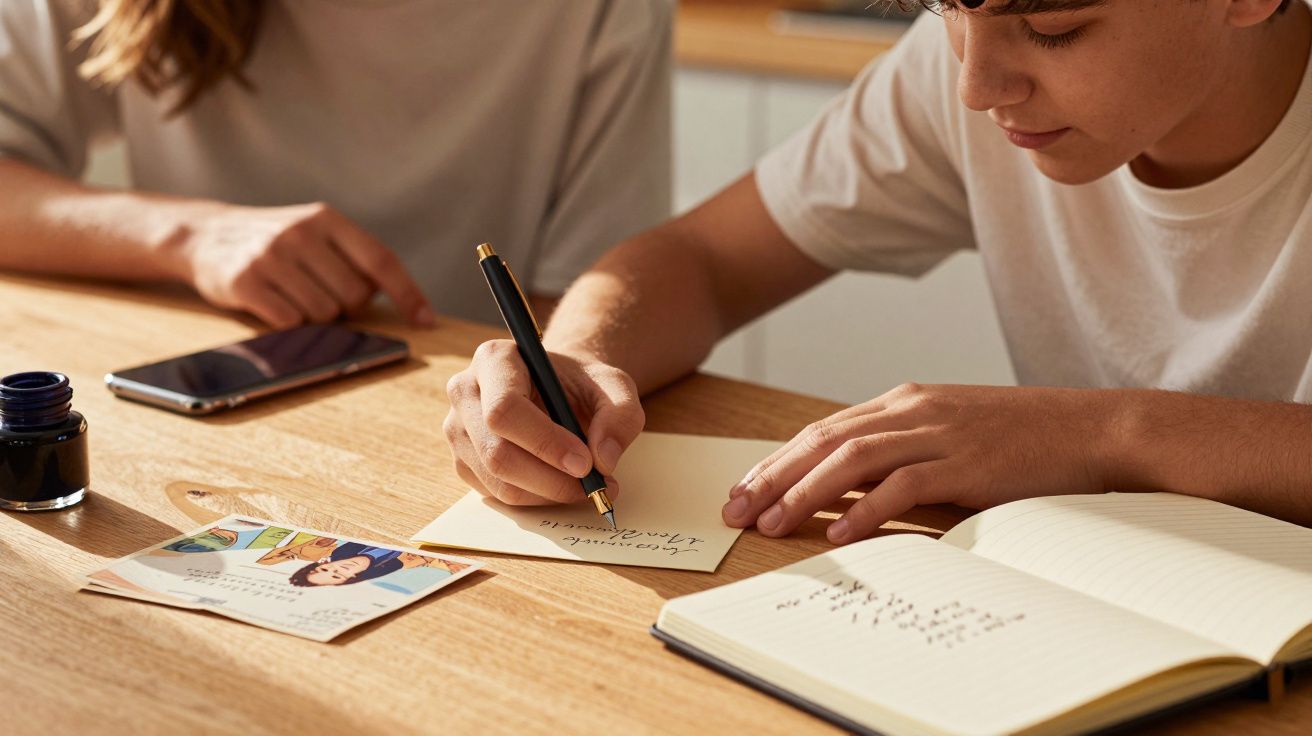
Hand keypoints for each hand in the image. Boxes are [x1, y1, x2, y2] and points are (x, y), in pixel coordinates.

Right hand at [176, 201, 433, 327]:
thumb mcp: (315, 232)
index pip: (381, 260)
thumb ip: (354, 257)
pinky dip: (288, 323)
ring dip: (315, 316)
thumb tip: (407, 304)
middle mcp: (301, 233)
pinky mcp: (246, 281)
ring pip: (324, 314)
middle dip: (345, 306)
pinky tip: (273, 303)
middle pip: (354, 296)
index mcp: (327, 218)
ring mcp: (271, 256)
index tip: (426, 320)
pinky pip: (291, 322)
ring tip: (292, 294)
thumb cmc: (276, 242)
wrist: (204, 233)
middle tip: (320, 293)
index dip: (407, 293)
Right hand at [444, 340, 645, 504]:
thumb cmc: (582, 384)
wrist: (560, 391)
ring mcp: (458, 429)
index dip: (545, 442)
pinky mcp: (463, 460)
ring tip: (587, 486)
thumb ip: (620, 415)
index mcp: (495, 359)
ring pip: (497, 480)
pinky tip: (562, 484)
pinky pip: (497, 493)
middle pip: (496, 452)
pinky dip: (536, 498)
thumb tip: (603, 458)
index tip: (585, 463)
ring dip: (548, 493)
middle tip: (594, 485)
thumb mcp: (615, 386)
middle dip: (550, 479)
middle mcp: (465, 391)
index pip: (505, 409)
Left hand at [721, 383, 1117, 543]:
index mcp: (905, 401)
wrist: (1096, 429)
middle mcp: (913, 410)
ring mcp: (940, 432)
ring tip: (771, 524)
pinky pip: (903, 485)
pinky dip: (866, 509)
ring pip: (851, 459)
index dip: (778, 461)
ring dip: (804, 493)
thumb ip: (903, 456)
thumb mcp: (952, 436)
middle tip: (736, 510)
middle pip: (823, 441)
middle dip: (772, 477)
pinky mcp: (967, 461)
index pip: (823, 431)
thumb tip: (849, 498)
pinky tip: (839, 533)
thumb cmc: (1026, 440)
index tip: (745, 490)